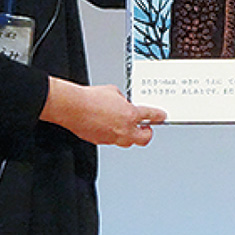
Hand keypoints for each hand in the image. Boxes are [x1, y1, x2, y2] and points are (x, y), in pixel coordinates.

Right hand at [41, 78, 166, 146]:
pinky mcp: (101, 141)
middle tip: (146, 127)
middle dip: (147, 133)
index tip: (161, 116)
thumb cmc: (90, 99)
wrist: (73, 108)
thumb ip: (122, 99)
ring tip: (126, 127)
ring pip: (128, 142)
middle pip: (144, 138)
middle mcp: (124, 129)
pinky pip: (112, 141)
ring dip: (130, 135)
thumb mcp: (113, 92)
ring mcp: (113, 138)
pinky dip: (114, 135)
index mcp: (131, 114)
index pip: (151, 116)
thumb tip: (123, 102)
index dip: (158, 116)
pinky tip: (108, 127)